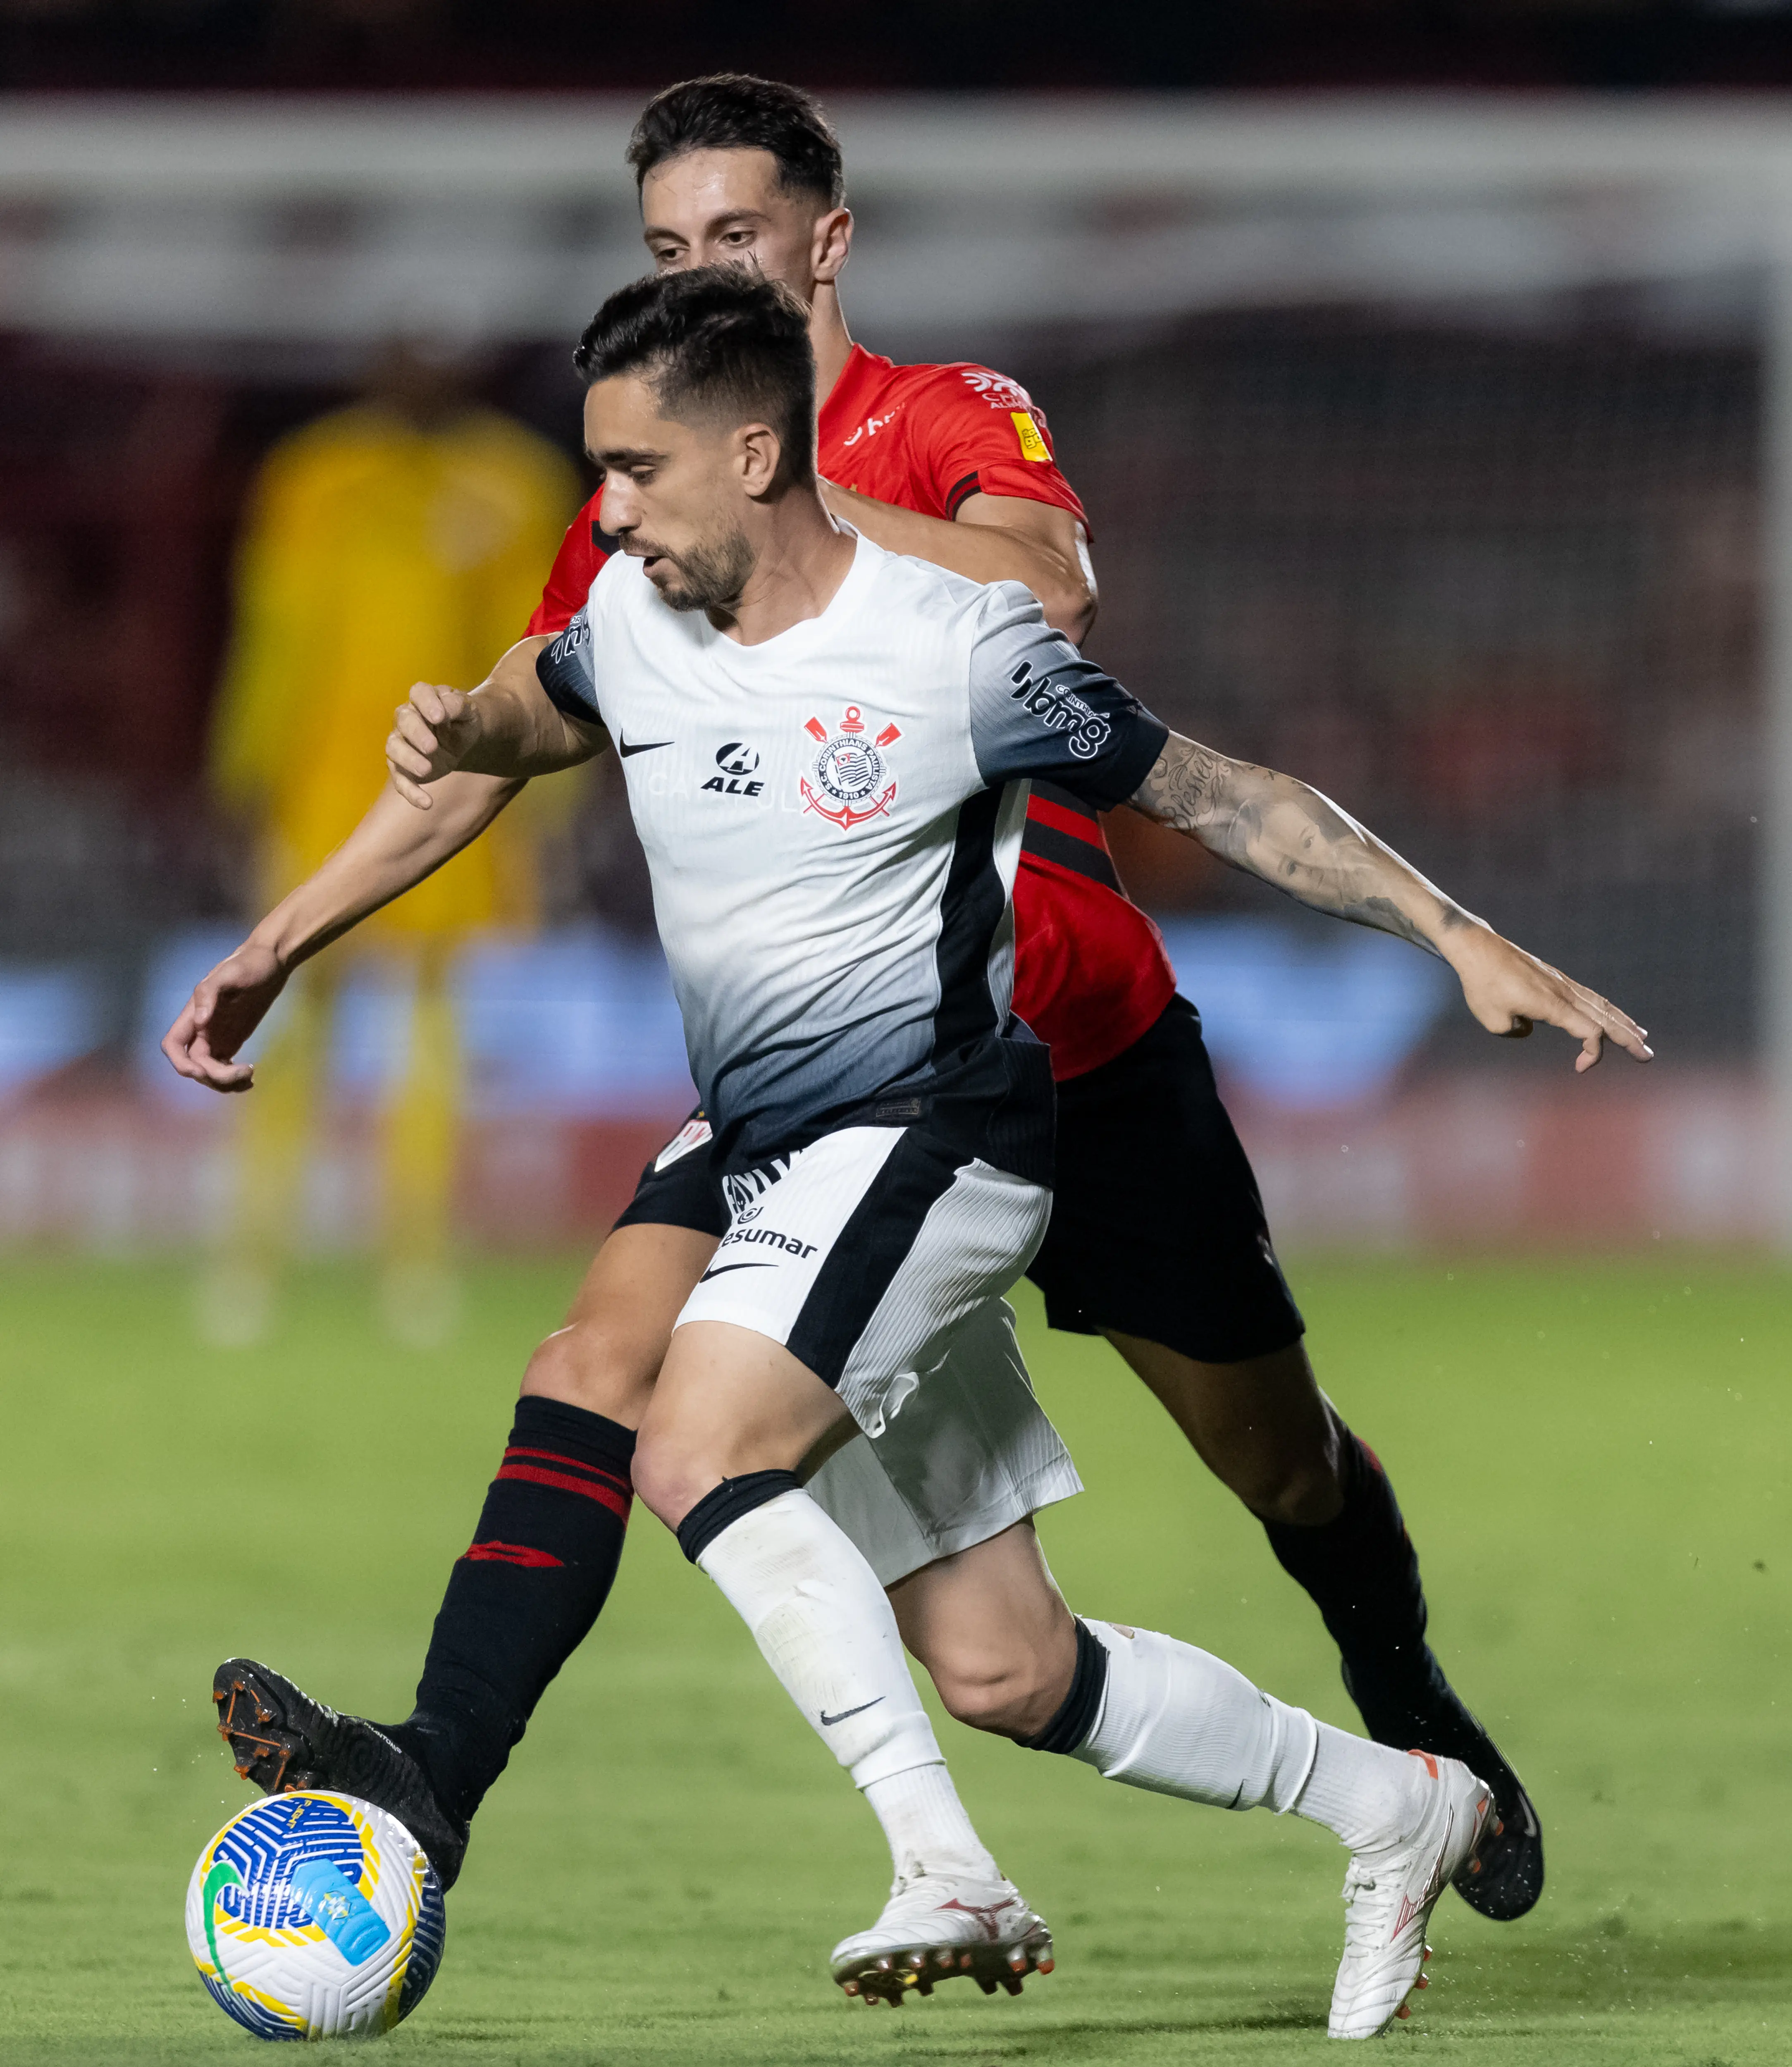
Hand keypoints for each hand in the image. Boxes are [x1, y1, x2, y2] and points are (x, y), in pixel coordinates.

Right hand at [160, 939, 289, 1091]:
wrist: (270, 962)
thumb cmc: (249, 963)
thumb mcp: (230, 972)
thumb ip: (209, 993)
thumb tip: (200, 1021)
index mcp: (194, 1014)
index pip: (173, 1045)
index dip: (181, 1063)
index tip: (203, 1071)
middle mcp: (201, 1029)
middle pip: (195, 1065)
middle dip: (215, 1076)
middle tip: (246, 1072)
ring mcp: (216, 1037)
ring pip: (209, 1071)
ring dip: (225, 1082)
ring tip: (250, 1077)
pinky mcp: (232, 1040)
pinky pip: (224, 1068)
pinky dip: (233, 1078)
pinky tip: (250, 1078)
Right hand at [387, 682, 481, 808]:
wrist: (465, 735)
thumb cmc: (464, 718)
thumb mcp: (469, 710)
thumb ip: (457, 705)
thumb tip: (444, 710)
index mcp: (424, 698)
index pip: (419, 693)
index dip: (426, 703)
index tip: (439, 717)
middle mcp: (407, 718)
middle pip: (403, 721)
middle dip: (416, 734)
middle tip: (432, 747)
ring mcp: (402, 743)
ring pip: (394, 749)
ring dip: (408, 760)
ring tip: (426, 770)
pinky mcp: (404, 767)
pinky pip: (401, 780)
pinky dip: (411, 792)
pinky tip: (427, 803)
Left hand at [1445, 924, 1650, 1071]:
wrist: (1478, 950)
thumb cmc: (1482, 986)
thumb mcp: (1493, 1021)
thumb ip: (1517, 1032)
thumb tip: (1529, 1026)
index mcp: (1552, 1005)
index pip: (1589, 1031)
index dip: (1593, 1053)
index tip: (1578, 1068)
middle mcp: (1564, 993)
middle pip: (1605, 1018)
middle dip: (1628, 1039)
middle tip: (1647, 1056)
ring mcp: (1563, 984)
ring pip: (1601, 1005)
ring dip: (1623, 1022)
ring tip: (1641, 1036)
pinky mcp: (1556, 980)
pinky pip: (1588, 996)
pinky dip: (1605, 1008)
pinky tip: (1611, 1015)